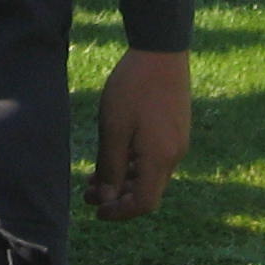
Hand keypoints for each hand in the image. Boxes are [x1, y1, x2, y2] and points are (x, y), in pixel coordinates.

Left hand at [85, 48, 190, 221]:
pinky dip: (134, 164)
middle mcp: (174, 155)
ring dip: (123, 180)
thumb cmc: (133, 88)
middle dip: (117, 197)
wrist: (161, 51)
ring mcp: (177, 142)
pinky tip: (114, 155)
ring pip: (149, 175)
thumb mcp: (113, 128)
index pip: (143, 203)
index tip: (97, 211)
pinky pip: (155, 158)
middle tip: (87, 193)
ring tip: (93, 176)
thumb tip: (106, 197)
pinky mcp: (175, 130)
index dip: (120, 212)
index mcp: (160, 159)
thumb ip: (110, 165)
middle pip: (147, 191)